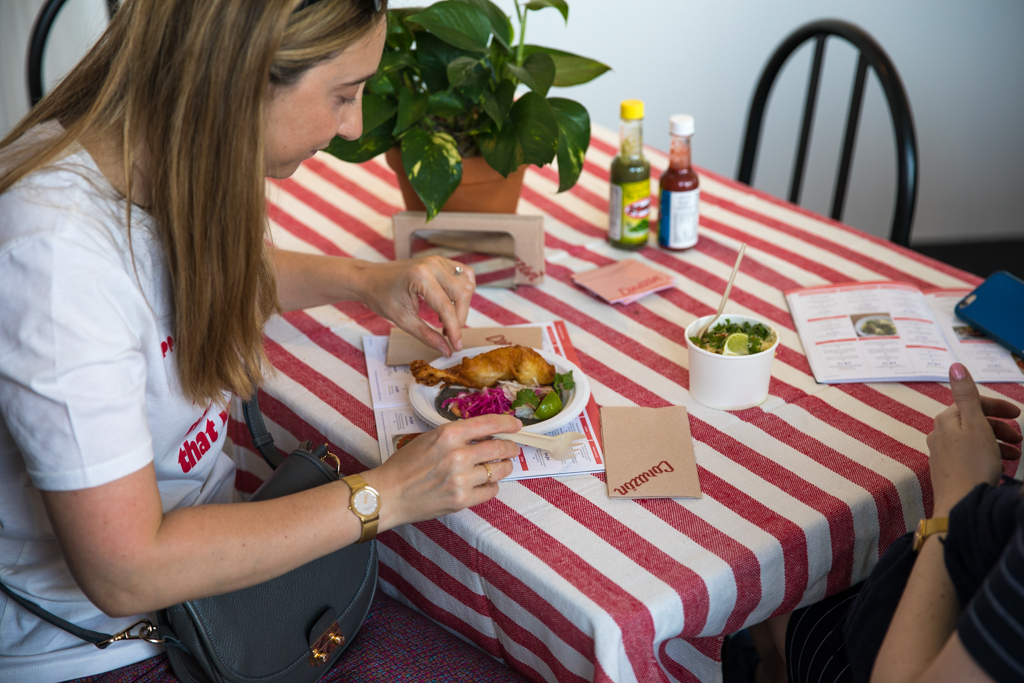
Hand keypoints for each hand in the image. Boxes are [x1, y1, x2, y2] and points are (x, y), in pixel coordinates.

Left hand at [358, 256, 474, 356]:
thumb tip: (447, 351)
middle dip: (460, 319)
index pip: (446, 307)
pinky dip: (464, 290)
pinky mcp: (441, 261)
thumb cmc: (381, 297)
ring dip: (462, 306)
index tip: (457, 346)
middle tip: (449, 335)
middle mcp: (433, 264)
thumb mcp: (402, 320)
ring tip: (445, 320)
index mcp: (420, 277)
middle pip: (462, 294)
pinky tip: (451, 303)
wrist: (369, 279)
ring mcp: (438, 260)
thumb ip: (427, 335)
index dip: (454, 329)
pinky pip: (464, 274)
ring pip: (466, 285)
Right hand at [363, 414, 520, 529]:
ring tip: (501, 466)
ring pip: (500, 470)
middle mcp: (457, 455)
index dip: (508, 423)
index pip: (489, 424)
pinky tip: (486, 483)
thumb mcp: (429, 438)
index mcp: (448, 434)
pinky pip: (491, 491)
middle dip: (510, 448)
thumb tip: (485, 434)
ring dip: (504, 467)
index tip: (517, 425)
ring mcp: (461, 479)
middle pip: (500, 448)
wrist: (388, 493)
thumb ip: (456, 435)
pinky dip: (492, 486)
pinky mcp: (462, 500)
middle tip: (511, 448)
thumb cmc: (405, 465)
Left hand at [926, 363, 1021, 515]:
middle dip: (1000, 426)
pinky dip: (989, 456)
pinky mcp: (949, 471)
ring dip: (997, 442)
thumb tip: (955, 365)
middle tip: (1019, 438)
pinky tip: (1001, 466)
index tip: (1018, 414)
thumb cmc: (972, 463)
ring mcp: (942, 453)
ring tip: (1015, 454)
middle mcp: (939, 434)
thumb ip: (967, 395)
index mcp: (946, 420)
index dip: (998, 407)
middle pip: (974, 422)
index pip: (973, 404)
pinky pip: (972, 456)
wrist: (960, 504)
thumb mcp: (975, 424)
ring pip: (975, 440)